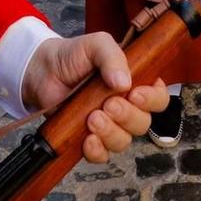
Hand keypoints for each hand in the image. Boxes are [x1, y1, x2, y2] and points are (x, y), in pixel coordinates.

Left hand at [19, 32, 168, 164]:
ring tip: (92, 118)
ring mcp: (108, 124)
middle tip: (108, 104)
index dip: (153, 100)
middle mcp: (126, 106)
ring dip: (111, 132)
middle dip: (127, 116)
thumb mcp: (96, 45)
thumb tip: (124, 83)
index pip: (158, 98)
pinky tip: (88, 139)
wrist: (42, 71)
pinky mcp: (89, 138)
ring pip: (124, 141)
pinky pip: (102, 155)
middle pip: (143, 123)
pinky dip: (97, 150)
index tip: (136, 94)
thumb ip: (112, 57)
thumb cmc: (72, 56)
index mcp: (135, 82)